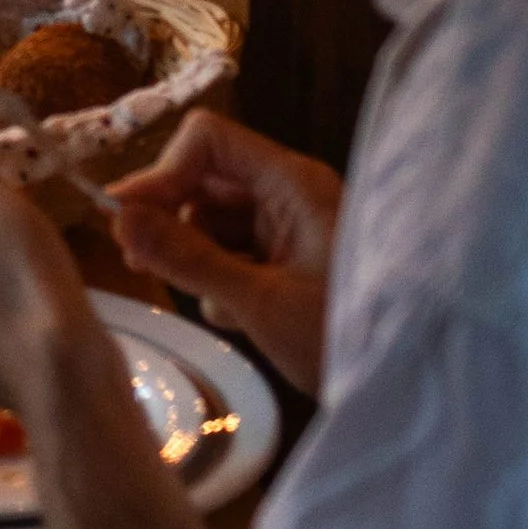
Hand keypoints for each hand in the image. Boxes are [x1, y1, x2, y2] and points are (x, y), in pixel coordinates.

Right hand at [106, 108, 341, 393]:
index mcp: (293, 182)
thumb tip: (117, 217)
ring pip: (215, 220)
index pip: (208, 140)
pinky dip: (223, 279)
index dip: (164, 172)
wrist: (410, 388)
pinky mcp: (292, 259)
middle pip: (207, 180)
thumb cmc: (342, 338)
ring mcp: (293, 226)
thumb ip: (187, 258)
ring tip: (216, 305)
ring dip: (198, 258)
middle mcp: (292, 193)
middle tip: (140, 263)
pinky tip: (237, 317)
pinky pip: (235, 250)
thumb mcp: (259, 302)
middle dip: (173, 220)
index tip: (129, 221)